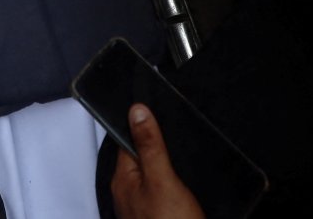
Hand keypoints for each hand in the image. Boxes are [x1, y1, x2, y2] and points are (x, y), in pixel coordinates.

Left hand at [110, 104, 205, 218]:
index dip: (140, 123)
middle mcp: (130, 192)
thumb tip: (136, 109)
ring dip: (168, 161)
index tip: (155, 104)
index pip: (126, 140)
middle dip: (156, 142)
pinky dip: (175, 179)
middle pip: (141, 157)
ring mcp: (145, 207)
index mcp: (123, 179)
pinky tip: (190, 174)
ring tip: (185, 142)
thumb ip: (150, 146)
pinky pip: (165, 190)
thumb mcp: (162, 180)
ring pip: (155, 174)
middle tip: (176, 121)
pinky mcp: (162, 216)